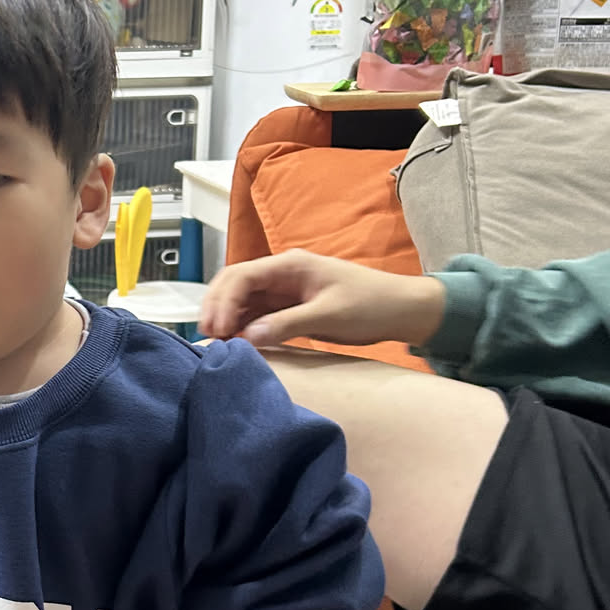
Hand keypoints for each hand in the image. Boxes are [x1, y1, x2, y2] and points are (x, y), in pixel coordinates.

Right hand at [199, 250, 445, 350]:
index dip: (222, 301)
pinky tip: (236, 344)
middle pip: (235, 284)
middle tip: (207, 338)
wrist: (402, 310)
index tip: (215, 329)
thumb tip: (247, 337)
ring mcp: (285, 290)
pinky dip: (242, 327)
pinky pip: (256, 314)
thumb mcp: (328, 316)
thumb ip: (286, 324)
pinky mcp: (290, 307)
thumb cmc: (371, 306)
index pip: (242, 276)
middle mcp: (283, 274)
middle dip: (216, 307)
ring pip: (242, 300)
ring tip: (217, 345)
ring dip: (227, 319)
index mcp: (290, 265)